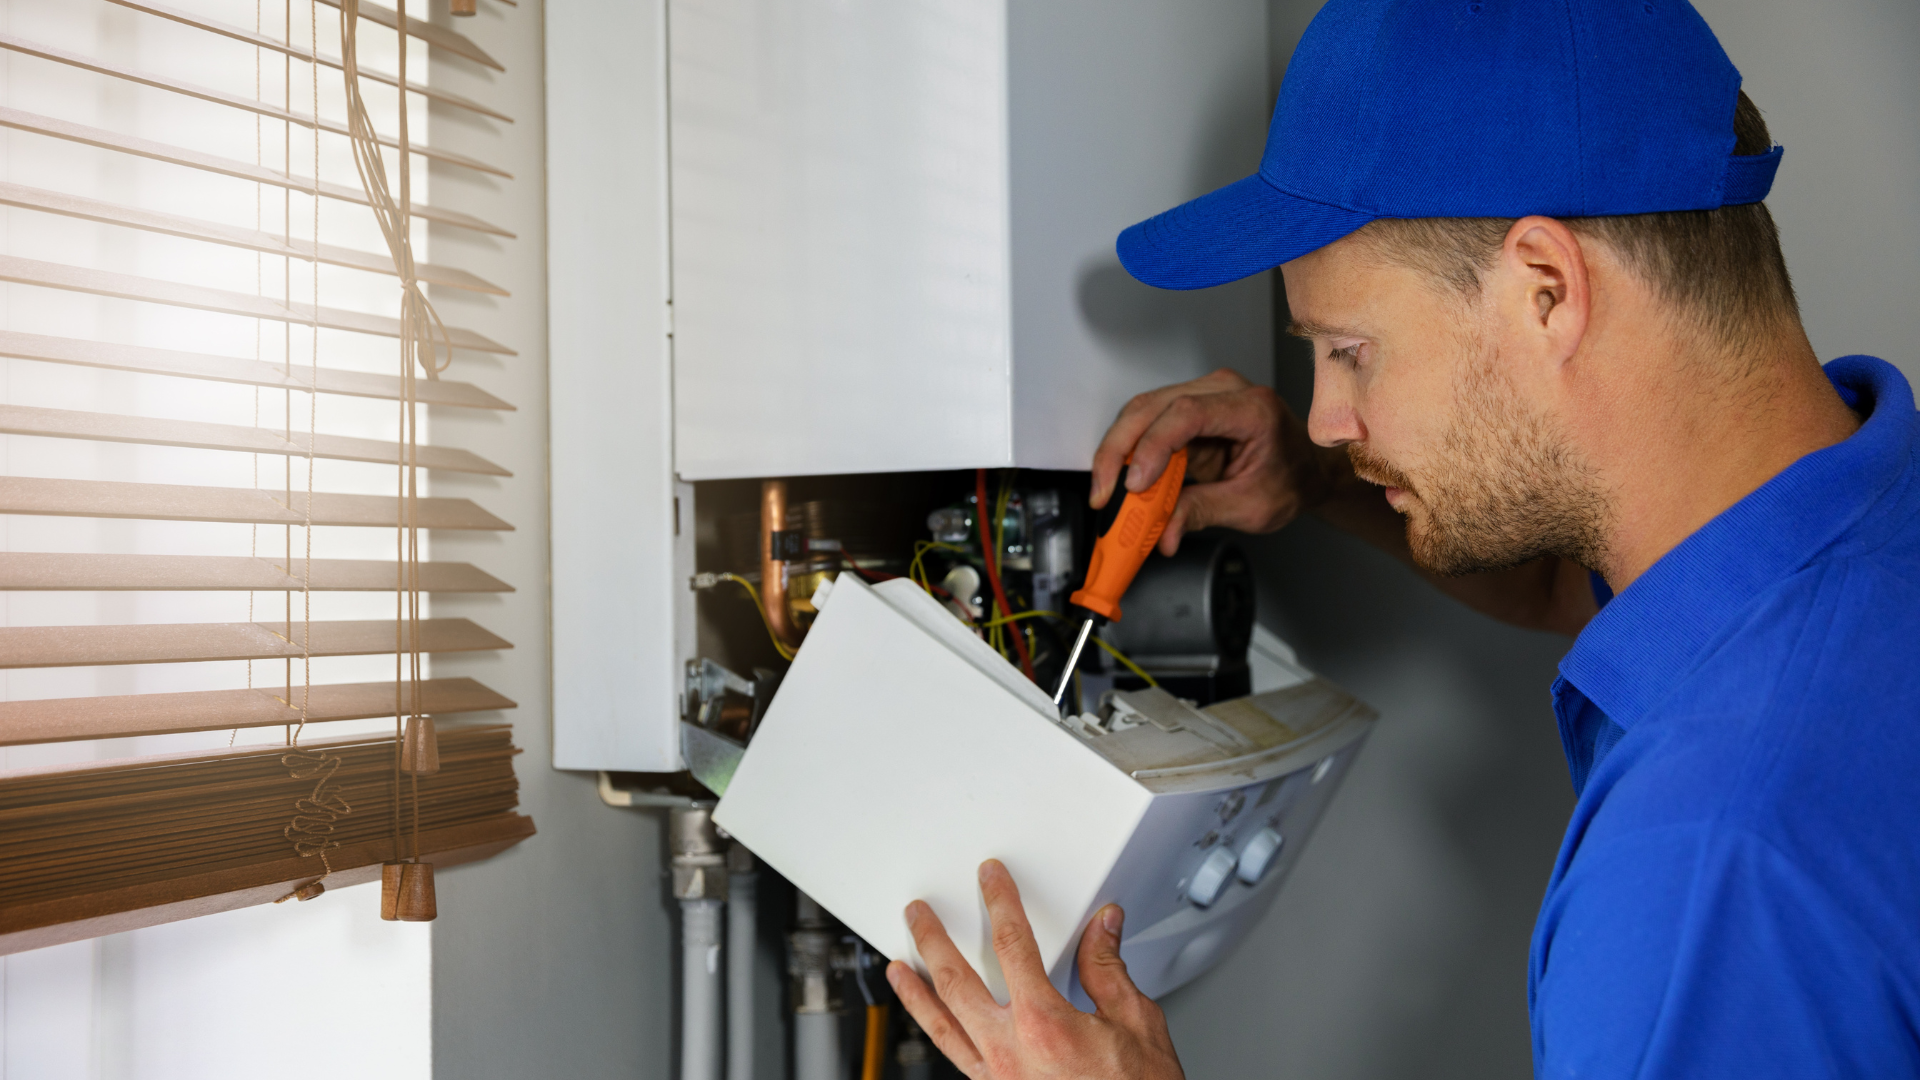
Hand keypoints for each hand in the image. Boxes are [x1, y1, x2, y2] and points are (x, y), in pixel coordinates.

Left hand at [887, 860, 1183, 1079]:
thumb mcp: (1136, 1023)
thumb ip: (1108, 970)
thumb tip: (1102, 928)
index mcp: (1044, 1024)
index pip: (1013, 944)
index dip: (1000, 903)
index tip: (990, 879)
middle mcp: (1010, 1051)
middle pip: (956, 981)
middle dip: (932, 940)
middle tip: (918, 915)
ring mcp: (997, 1078)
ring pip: (940, 1026)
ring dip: (914, 991)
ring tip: (897, 968)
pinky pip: (954, 1058)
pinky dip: (935, 1035)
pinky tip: (931, 1025)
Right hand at [1091, 367, 1347, 554]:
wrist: (1306, 470)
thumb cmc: (1291, 480)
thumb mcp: (1252, 507)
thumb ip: (1202, 513)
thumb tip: (1162, 532)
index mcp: (1251, 409)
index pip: (1187, 413)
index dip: (1153, 447)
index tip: (1134, 484)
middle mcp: (1223, 391)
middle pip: (1152, 407)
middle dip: (1118, 452)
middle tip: (1103, 494)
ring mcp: (1202, 395)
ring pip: (1140, 413)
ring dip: (1117, 453)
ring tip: (1109, 494)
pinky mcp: (1186, 410)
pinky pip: (1146, 425)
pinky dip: (1129, 454)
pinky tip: (1122, 482)